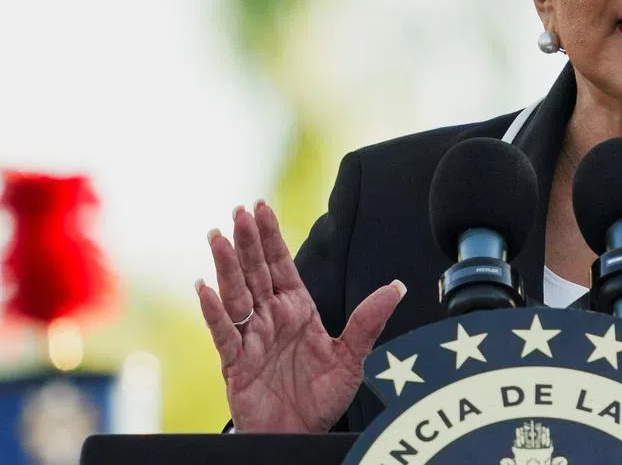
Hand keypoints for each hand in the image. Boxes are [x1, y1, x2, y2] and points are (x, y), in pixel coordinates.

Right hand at [196, 201, 404, 432]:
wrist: (301, 434)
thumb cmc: (321, 397)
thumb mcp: (353, 357)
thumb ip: (369, 321)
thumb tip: (398, 287)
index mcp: (297, 308)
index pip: (281, 264)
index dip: (270, 237)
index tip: (261, 207)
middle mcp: (271, 317)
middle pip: (256, 272)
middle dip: (248, 241)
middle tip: (239, 211)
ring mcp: (251, 338)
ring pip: (236, 295)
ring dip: (226, 266)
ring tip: (217, 237)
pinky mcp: (236, 363)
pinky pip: (223, 333)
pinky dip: (213, 311)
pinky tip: (204, 289)